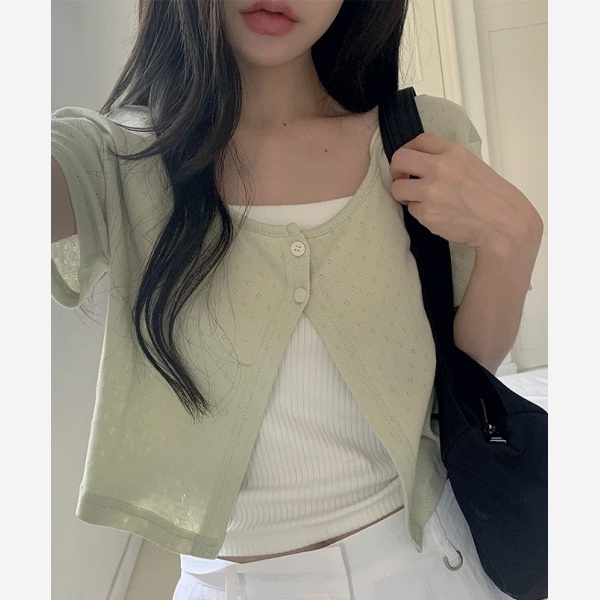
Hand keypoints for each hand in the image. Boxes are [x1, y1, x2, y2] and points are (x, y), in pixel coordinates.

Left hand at [389, 133, 542, 253]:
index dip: (410, 150)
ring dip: (403, 194)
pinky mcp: (426, 213)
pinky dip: (420, 213)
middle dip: (396, 170)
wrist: (501, 223)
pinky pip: (411, 210)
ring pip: (398, 188)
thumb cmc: (490, 196)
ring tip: (418, 200)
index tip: (410, 162)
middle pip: (400, 158)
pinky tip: (437, 214)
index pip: (419, 140)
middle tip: (402, 179)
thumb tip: (422, 163)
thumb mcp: (471, 165)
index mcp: (453, 152)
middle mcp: (439, 168)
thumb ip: (447, 160)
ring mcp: (431, 191)